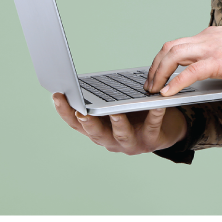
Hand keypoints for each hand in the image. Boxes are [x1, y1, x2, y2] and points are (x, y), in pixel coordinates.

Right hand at [52, 93, 186, 154]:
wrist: (164, 129)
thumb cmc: (134, 113)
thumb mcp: (114, 106)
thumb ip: (102, 98)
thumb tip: (85, 79)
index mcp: (99, 130)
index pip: (76, 123)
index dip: (65, 112)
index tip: (57, 96)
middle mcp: (111, 140)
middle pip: (96, 133)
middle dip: (87, 123)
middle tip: (81, 112)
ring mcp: (131, 142)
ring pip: (122, 134)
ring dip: (118, 123)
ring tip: (116, 112)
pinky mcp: (152, 139)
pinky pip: (153, 126)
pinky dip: (154, 115)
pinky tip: (155, 105)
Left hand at [145, 26, 221, 95]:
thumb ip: (219, 61)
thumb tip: (205, 79)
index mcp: (212, 35)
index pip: (179, 44)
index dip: (164, 60)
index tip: (157, 74)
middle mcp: (208, 37)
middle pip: (170, 47)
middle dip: (155, 66)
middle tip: (149, 84)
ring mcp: (213, 48)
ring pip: (173, 55)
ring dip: (159, 74)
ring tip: (154, 90)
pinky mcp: (220, 61)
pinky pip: (189, 72)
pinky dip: (175, 82)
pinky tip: (168, 94)